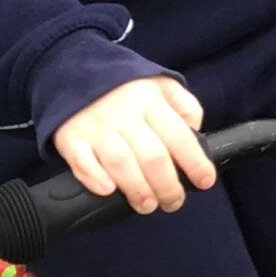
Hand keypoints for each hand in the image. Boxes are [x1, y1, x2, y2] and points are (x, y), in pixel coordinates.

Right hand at [52, 76, 214, 214]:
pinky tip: (108, 190)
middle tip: (174, 203)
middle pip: (152, 156)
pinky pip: (82, 162)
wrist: (75, 71)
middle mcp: (124, 113)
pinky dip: (95, 178)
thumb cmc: (127, 88)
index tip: (205, 182)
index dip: (195, 163)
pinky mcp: (71, 138)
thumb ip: (186, 106)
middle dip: (168, 186)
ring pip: (120, 163)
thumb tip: (196, 132)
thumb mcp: (162, 85)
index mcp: (151, 100)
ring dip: (138, 190)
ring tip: (147, 205)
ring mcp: (96, 126)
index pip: (179, 136)